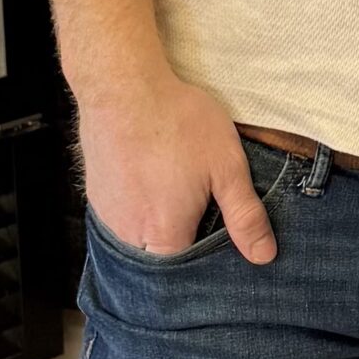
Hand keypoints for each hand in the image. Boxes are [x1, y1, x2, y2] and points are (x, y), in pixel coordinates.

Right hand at [79, 69, 275, 264]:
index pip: (189, 272)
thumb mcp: (227, 167)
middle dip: (183, 240)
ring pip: (139, 239)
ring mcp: (107, 216)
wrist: (123, 86)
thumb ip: (245, 216)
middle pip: (162, 257)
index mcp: (165, 236)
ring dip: (159, 225)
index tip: (219, 237)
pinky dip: (139, 208)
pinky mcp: (95, 196)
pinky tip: (154, 181)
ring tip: (177, 192)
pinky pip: (121, 218)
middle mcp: (129, 236)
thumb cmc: (178, 124)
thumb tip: (264, 256)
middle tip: (200, 207)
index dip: (207, 260)